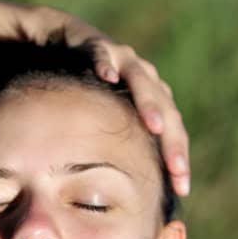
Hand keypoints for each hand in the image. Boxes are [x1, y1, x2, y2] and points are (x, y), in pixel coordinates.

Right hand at [23, 6, 190, 197]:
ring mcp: (120, 57)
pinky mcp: (92, 41)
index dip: (178, 157)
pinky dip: (103, 62)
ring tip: (154, 125)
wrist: (54, 43)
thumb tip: (118, 197)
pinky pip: (98, 51)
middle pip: (165, 108)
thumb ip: (114, 146)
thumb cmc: (78, 92)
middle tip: (177, 168)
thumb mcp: (98, 122)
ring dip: (149, 102)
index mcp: (149, 98)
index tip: (183, 188)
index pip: (172, 131)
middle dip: (172, 139)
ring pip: (141, 78)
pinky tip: (106, 75)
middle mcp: (142, 76)